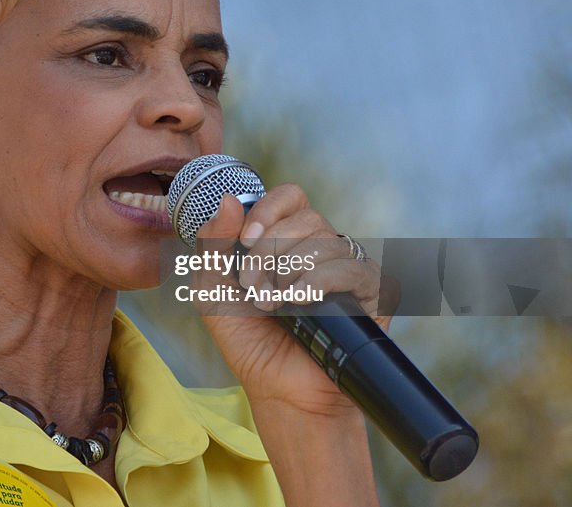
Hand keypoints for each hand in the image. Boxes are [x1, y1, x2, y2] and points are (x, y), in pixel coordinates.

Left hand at [194, 184, 389, 416]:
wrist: (280, 388)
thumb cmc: (249, 339)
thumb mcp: (213, 289)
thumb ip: (213, 243)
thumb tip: (228, 199)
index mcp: (286, 239)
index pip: (289, 197)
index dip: (268, 210)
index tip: (246, 239)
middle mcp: (321, 248)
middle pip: (306, 216)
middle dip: (269, 250)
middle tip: (252, 285)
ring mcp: (347, 268)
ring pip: (325, 241)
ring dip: (287, 272)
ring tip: (272, 304)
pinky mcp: (371, 292)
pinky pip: (349, 267)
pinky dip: (317, 281)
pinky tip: (299, 301)